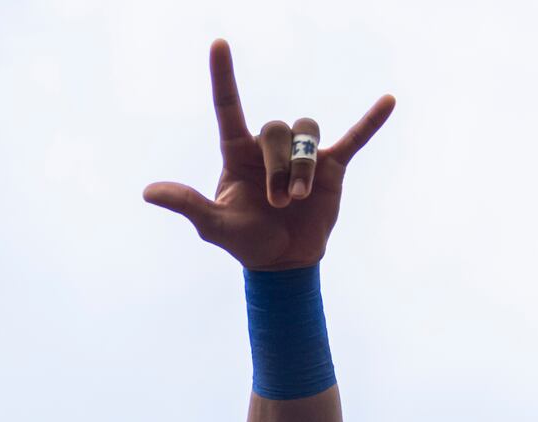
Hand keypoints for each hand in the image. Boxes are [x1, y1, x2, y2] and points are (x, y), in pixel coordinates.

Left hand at [143, 40, 394, 271]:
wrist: (282, 263)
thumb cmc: (243, 241)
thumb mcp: (213, 225)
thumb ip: (187, 204)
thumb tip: (149, 192)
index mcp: (237, 153)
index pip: (228, 107)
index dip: (224, 76)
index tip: (218, 43)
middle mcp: (268, 147)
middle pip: (276, 132)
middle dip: (279, 169)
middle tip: (279, 203)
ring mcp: (302, 155)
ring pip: (307, 136)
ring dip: (303, 167)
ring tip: (299, 199)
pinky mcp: (332, 167)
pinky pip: (353, 137)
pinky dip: (370, 121)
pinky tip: (388, 101)